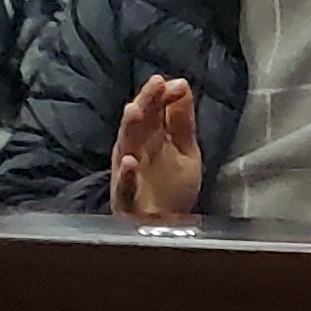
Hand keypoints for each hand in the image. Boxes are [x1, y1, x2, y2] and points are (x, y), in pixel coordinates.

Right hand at [109, 76, 201, 215]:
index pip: (153, 108)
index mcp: (151, 136)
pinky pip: (124, 185)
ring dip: (129, 128)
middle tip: (155, 84)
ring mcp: (128, 173)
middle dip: (146, 101)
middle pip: (138, 121)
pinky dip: (126, 175)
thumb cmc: (172, 187)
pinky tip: (130, 162)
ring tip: (135, 110)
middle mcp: (136, 149)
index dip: (161, 95)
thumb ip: (182, 119)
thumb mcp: (186, 149)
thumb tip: (181, 83)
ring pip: (125, 146)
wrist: (166, 227)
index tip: (175, 84)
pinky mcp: (125, 198)